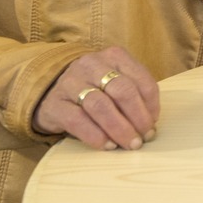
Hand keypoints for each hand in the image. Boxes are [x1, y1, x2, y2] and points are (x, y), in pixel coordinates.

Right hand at [31, 46, 160, 149]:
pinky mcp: (54, 104)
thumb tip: (151, 123)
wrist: (50, 92)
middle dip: (137, 117)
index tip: (152, 125)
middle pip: (122, 90)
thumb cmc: (93, 89)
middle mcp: (92, 65)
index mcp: (114, 56)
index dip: (151, 105)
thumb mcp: (115, 83)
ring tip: (129, 144)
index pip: (141, 79)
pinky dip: (96, 135)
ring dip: (119, 128)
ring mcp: (70, 82)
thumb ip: (134, 95)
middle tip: (143, 138)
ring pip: (100, 105)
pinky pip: (77, 120)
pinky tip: (107, 145)